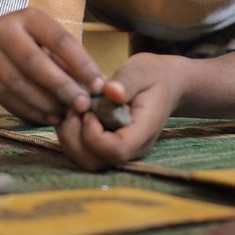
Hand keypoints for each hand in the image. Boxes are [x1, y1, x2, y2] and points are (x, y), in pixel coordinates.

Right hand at [0, 8, 106, 125]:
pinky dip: (31, 111)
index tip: (99, 85)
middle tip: (83, 105)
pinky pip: (8, 98)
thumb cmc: (27, 39)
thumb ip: (69, 58)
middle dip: (63, 87)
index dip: (81, 65)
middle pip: (36, 64)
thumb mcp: (46, 36)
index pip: (60, 41)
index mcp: (29, 17)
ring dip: (47, 104)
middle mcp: (4, 31)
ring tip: (66, 114)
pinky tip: (48, 117)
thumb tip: (99, 85)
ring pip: (20, 85)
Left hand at [55, 53, 180, 170]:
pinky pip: (84, 153)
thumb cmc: (152, 76)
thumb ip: (127, 82)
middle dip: (76, 138)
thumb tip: (110, 91)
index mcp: (143, 132)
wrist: (163, 84)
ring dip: (71, 138)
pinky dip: (72, 136)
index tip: (89, 110)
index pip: (116, 151)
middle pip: (97, 163)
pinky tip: (75, 114)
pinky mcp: (108, 148)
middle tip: (74, 109)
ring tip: (73, 111)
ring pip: (86, 162)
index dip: (94, 134)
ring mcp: (120, 152)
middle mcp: (132, 149)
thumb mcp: (141, 71)